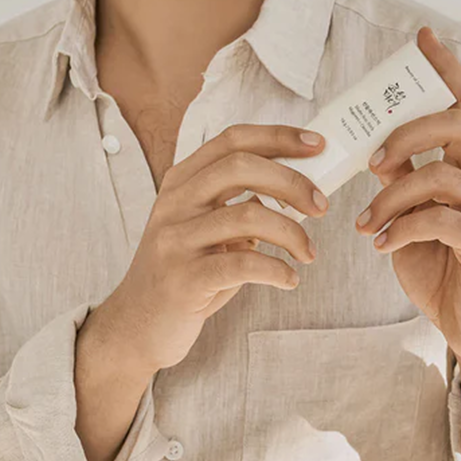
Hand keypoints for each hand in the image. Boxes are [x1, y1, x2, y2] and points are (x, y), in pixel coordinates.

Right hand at [96, 124, 329, 375]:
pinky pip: (243, 264)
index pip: (233, 139)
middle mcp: (175, 202)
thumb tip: (302, 186)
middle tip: (322, 206)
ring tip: (308, 253)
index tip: (317, 143)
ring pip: (247, 215)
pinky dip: (277, 270)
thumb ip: (242, 202)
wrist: (137, 324)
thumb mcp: (208, 226)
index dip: (278, 136)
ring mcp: (175, 239)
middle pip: (241, 167)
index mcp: (183, 180)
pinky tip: (289, 279)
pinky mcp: (183, 279)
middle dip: (292, 182)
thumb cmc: (188, 269)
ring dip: (292, 233)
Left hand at [355, 26, 460, 368]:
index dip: (446, 67)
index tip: (423, 37)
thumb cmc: (442, 262)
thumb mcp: (412, 213)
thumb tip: (375, 148)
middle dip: (405, 132)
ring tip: (365, 224)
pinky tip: (383, 246)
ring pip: (440, 174)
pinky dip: (401, 230)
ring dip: (391, 198)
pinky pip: (440, 220)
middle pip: (456, 123)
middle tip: (371, 161)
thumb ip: (402, 179)